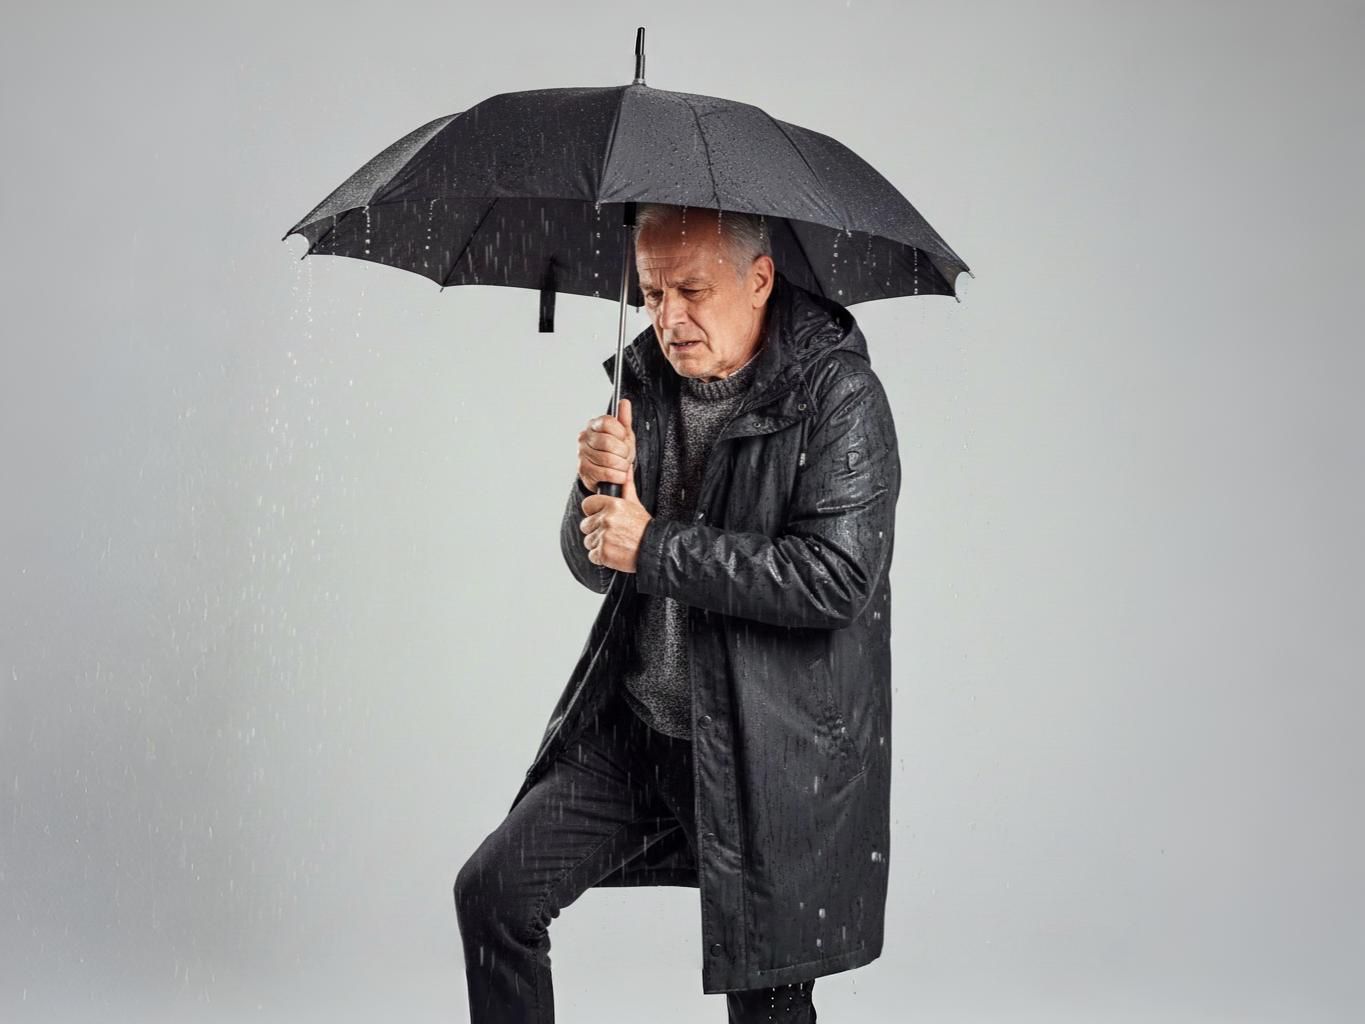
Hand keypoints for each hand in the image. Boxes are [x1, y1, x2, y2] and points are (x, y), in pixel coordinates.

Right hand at [577, 397, 635, 492]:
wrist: (608, 475)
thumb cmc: (615, 454)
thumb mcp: (623, 436)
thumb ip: (624, 419)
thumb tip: (624, 403)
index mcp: (594, 426)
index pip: (607, 422)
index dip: (620, 432)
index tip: (624, 439)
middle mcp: (584, 438)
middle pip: (608, 442)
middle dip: (623, 452)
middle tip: (624, 456)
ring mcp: (582, 454)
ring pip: (608, 459)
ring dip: (621, 465)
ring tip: (622, 466)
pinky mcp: (583, 470)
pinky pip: (606, 473)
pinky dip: (618, 476)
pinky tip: (619, 475)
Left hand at [579, 399, 650, 572]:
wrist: (656, 550)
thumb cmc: (643, 524)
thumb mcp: (634, 499)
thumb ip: (626, 477)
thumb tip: (625, 457)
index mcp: (612, 503)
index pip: (589, 505)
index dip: (597, 512)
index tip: (610, 517)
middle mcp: (607, 519)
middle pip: (587, 523)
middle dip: (598, 529)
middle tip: (614, 532)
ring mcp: (604, 537)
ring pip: (588, 539)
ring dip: (599, 542)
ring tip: (616, 542)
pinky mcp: (603, 553)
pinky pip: (593, 554)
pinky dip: (601, 555)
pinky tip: (614, 552)